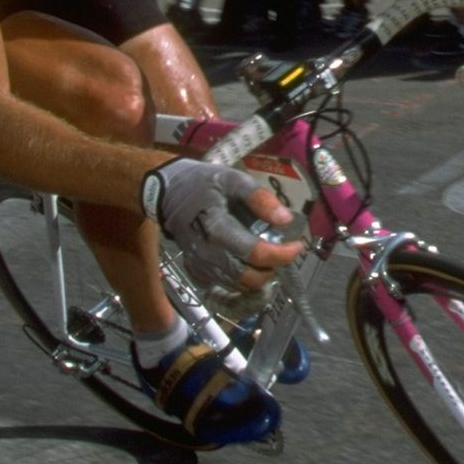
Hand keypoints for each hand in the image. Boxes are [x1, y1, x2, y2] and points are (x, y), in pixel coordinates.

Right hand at [141, 158, 301, 291]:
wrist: (166, 192)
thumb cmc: (201, 183)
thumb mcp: (231, 179)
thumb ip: (259, 198)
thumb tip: (286, 219)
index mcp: (216, 228)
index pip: (256, 253)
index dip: (282, 254)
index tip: (297, 245)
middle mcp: (207, 253)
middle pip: (248, 278)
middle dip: (272, 269)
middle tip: (282, 253)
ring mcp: (200, 265)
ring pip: (237, 285)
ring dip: (259, 277)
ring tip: (268, 257)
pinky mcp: (196, 271)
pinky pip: (224, 285)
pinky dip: (241, 280)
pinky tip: (249, 264)